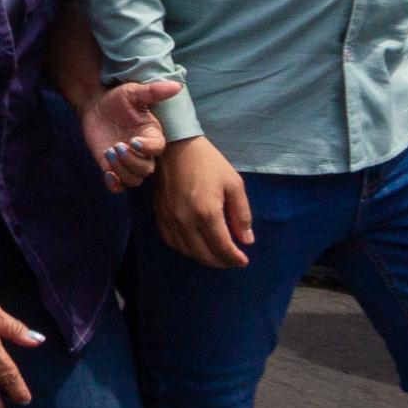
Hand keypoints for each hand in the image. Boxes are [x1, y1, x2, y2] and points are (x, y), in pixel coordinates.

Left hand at [80, 79, 180, 191]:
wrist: (94, 105)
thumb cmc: (117, 98)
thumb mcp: (133, 92)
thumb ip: (154, 91)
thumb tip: (177, 86)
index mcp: (151, 135)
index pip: (157, 148)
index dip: (148, 148)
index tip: (133, 140)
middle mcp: (142, 152)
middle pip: (146, 169)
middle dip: (132, 161)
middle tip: (116, 146)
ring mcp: (127, 162)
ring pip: (134, 179)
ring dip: (122, 170)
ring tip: (109, 152)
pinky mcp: (112, 168)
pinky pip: (118, 186)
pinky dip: (114, 185)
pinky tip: (107, 174)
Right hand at [153, 136, 252, 267]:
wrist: (175, 145)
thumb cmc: (208, 162)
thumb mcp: (233, 183)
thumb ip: (241, 214)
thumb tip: (247, 240)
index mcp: (207, 213)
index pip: (222, 248)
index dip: (235, 258)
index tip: (244, 260)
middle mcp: (186, 221)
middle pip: (205, 255)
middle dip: (222, 262)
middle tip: (232, 259)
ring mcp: (170, 219)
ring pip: (188, 252)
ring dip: (204, 257)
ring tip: (216, 254)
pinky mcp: (160, 215)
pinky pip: (172, 242)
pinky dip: (186, 249)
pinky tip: (195, 244)